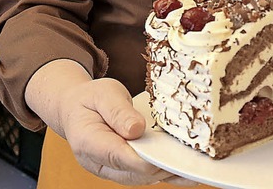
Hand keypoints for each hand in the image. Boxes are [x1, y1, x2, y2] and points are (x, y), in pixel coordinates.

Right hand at [60, 77, 192, 184]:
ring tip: (197, 168)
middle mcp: (99, 164)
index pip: (120, 157)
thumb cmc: (89, 99)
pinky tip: (186, 171)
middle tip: (193, 162)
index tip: (170, 155)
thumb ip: (118, 111)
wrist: (75, 108)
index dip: (146, 158)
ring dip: (168, 173)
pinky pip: (144, 175)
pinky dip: (164, 172)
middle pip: (135, 173)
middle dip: (164, 168)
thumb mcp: (102, 93)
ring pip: (142, 178)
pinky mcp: (122, 169)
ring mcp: (110, 170)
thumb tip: (137, 130)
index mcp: (89, 143)